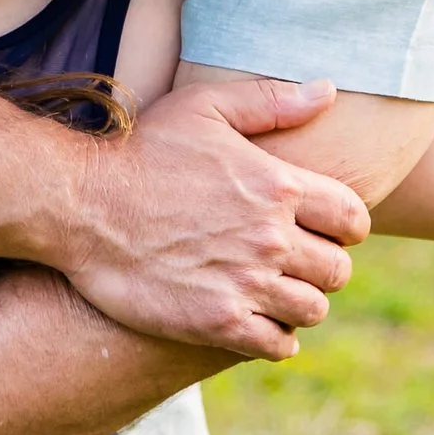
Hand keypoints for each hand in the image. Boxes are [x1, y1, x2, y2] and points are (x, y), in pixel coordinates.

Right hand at [63, 77, 366, 360]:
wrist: (80, 206)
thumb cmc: (142, 149)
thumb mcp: (204, 107)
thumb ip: (271, 100)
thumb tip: (328, 90)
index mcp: (277, 186)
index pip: (353, 218)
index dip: (344, 225)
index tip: (322, 227)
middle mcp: (271, 239)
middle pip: (337, 270)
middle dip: (322, 265)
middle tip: (293, 261)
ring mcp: (246, 284)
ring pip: (313, 309)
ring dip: (299, 301)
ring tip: (274, 291)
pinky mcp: (218, 322)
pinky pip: (278, 344)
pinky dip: (274, 337)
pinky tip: (254, 319)